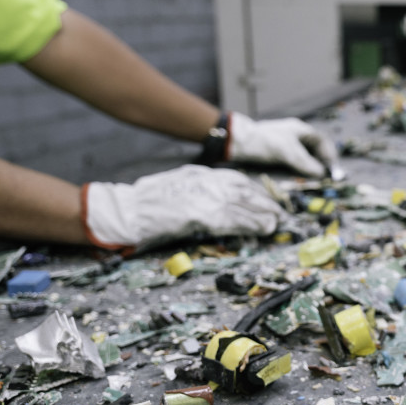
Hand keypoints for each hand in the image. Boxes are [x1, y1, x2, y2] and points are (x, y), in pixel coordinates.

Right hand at [83, 165, 282, 249]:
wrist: (127, 210)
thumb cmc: (147, 202)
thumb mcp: (178, 184)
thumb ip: (198, 189)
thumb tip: (216, 199)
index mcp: (200, 174)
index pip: (235, 179)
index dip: (254, 190)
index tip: (265, 198)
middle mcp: (205, 183)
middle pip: (244, 191)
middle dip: (263, 202)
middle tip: (277, 213)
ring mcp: (204, 198)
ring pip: (243, 205)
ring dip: (262, 215)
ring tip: (274, 224)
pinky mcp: (201, 216)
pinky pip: (233, 221)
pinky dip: (250, 225)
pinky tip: (261, 230)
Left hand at [227, 113, 337, 177]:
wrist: (237, 142)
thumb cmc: (263, 142)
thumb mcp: (287, 152)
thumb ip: (305, 162)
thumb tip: (321, 173)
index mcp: (300, 130)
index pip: (321, 141)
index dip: (329, 154)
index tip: (331, 169)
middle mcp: (295, 136)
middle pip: (314, 150)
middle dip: (320, 163)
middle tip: (324, 177)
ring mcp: (286, 145)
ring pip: (304, 157)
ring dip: (309, 168)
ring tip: (312, 179)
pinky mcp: (277, 154)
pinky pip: (294, 162)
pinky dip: (299, 169)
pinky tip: (299, 177)